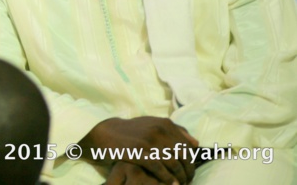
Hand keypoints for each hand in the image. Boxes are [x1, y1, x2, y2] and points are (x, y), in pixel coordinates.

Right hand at [80, 117, 197, 183]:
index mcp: (165, 123)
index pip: (187, 146)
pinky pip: (159, 168)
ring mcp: (148, 141)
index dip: (191, 161)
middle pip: (183, 155)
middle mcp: (159, 130)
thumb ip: (175, 131)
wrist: (105, 132)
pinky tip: (170, 184)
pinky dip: (167, 178)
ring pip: (174, 163)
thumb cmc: (131, 131)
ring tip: (180, 184)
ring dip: (180, 177)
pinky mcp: (138, 152)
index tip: (190, 171)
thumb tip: (195, 143)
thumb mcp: (153, 125)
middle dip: (188, 171)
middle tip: (188, 180)